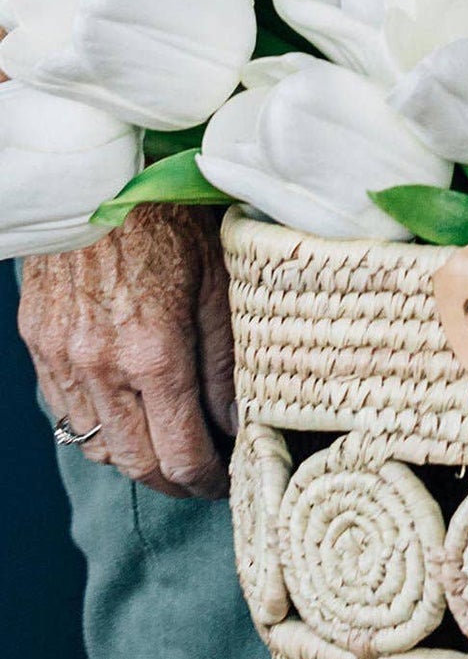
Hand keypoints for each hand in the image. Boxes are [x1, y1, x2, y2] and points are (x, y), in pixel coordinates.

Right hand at [20, 205, 233, 499]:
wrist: (97, 176)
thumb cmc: (169, 219)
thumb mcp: (220, 282)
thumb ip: (226, 362)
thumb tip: (237, 422)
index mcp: (154, 354)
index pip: (181, 455)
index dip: (208, 481)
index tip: (227, 480)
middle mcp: (102, 367)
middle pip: (136, 465)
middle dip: (174, 482)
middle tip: (202, 477)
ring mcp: (63, 358)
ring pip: (96, 446)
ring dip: (134, 457)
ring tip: (168, 445)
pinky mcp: (39, 343)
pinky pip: (65, 410)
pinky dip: (98, 424)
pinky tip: (127, 410)